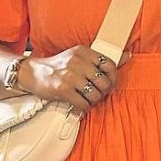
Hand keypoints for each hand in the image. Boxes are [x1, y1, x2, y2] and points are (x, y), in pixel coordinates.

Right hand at [19, 46, 133, 115]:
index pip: (109, 65)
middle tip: (97, 94)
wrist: (32, 73)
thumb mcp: (78, 57)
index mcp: (83, 52)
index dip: (113, 78)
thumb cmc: (58, 67)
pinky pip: (83, 103)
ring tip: (87, 99)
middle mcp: (77, 62)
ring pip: (95, 95)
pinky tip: (79, 104)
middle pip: (104, 82)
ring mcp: (70, 76)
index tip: (109, 84)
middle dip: (103, 92)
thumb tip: (128, 56)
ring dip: (93, 101)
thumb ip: (100, 59)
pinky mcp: (63, 89)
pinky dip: (83, 107)